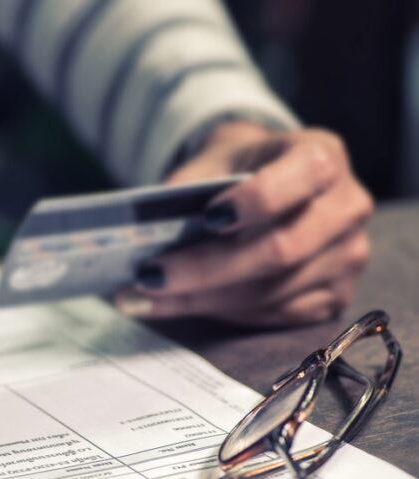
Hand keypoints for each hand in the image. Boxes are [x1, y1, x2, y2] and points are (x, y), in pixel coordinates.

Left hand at [114, 121, 372, 325]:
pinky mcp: (334, 296)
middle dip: (206, 270)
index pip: (302, 178)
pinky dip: (220, 314)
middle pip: (280, 251)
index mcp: (322, 156)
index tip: (207, 218)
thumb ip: (183, 193)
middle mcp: (347, 207)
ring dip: (200, 300)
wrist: (267, 183)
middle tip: (148, 277)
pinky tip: (179, 305)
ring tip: (144, 297)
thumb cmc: (235, 171)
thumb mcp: (210, 162)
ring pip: (270, 292)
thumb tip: (137, 239)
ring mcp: (347, 257)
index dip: (255, 202)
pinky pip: (273, 315)